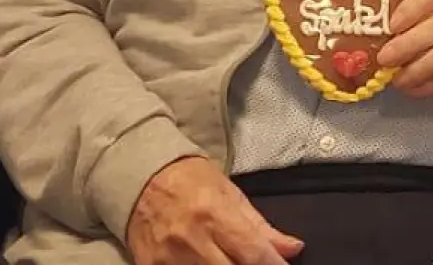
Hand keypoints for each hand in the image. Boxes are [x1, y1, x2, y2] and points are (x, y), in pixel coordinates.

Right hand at [126, 156, 302, 264]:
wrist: (139, 176)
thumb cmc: (190, 181)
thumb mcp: (231, 194)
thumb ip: (262, 227)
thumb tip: (293, 249)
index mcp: (215, 214)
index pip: (253, 253)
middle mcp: (191, 240)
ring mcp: (167, 258)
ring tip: (232, 262)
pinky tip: (209, 263)